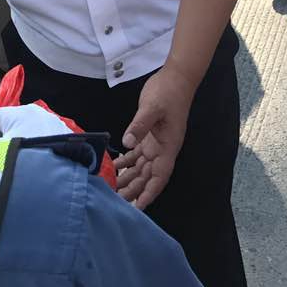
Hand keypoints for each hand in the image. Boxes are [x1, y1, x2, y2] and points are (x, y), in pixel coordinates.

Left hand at [113, 66, 196, 209]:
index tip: (139, 207)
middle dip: (134, 190)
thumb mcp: (152, 108)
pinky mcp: (147, 136)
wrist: (175, 78)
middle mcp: (162, 149)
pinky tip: (113, 166)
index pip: (159, 176)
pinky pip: (135, 154)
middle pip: (147, 176)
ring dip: (128, 178)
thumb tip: (127, 144)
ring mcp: (155, 143)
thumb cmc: (168, 93)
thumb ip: (139, 126)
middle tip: (116, 202)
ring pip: (140, 167)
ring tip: (111, 189)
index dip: (150, 192)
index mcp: (168, 147)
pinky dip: (125, 162)